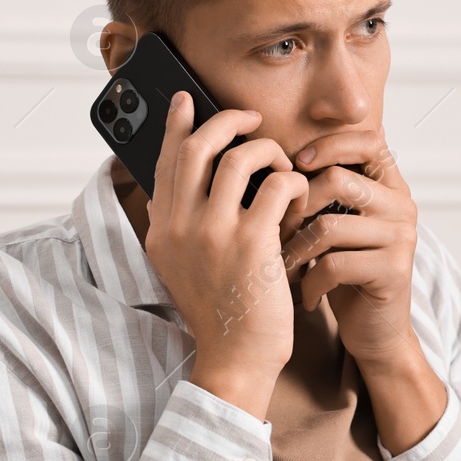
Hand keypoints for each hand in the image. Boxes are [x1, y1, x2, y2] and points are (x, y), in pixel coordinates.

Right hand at [143, 91, 308, 414]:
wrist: (235, 359)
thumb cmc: (219, 311)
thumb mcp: (181, 267)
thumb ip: (180, 224)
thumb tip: (186, 179)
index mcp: (161, 230)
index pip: (164, 160)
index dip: (176, 125)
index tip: (186, 101)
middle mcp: (180, 226)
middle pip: (198, 145)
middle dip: (227, 121)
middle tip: (251, 121)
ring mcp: (214, 233)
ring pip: (240, 157)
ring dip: (268, 151)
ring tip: (283, 166)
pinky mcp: (251, 243)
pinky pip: (277, 185)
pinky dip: (293, 181)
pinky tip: (300, 195)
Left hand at [279, 124, 420, 371]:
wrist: (375, 332)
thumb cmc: (345, 273)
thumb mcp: (335, 224)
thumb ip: (323, 191)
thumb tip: (271, 157)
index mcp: (390, 187)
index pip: (368, 140)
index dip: (328, 144)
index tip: (295, 163)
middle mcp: (403, 206)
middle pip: (337, 180)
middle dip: (296, 206)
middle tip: (275, 232)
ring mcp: (402, 237)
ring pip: (329, 224)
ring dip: (295, 249)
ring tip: (283, 267)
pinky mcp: (394, 270)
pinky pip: (333, 263)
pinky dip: (309, 283)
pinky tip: (304, 296)